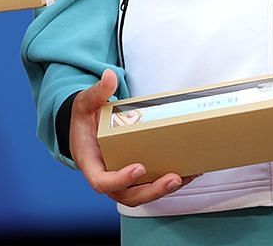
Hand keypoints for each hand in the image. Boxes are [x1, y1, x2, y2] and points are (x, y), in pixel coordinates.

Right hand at [68, 69, 196, 204]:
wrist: (85, 130)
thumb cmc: (83, 121)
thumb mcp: (84, 104)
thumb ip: (97, 93)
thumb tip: (109, 77)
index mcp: (90, 164)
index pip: (101, 182)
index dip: (120, 180)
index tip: (139, 167)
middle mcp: (106, 177)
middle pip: (127, 196)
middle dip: (152, 190)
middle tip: (173, 177)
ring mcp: (121, 182)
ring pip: (141, 195)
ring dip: (164, 190)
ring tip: (185, 177)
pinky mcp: (134, 180)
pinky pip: (150, 187)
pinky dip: (168, 184)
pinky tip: (188, 173)